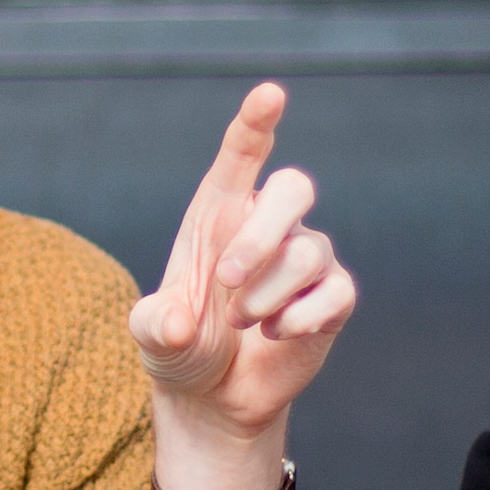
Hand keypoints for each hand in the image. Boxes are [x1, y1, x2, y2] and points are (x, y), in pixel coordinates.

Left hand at [129, 82, 356, 480]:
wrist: (213, 395)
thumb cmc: (180, 346)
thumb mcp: (153, 336)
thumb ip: (156, 325)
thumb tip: (178, 323)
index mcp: (219, 214)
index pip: (242, 154)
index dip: (257, 122)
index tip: (270, 95)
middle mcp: (266, 225)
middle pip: (294, 188)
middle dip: (262, 235)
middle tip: (227, 281)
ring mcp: (303, 258)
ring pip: (309, 250)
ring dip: (268, 294)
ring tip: (240, 321)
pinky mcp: (331, 297)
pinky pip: (335, 292)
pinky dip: (301, 318)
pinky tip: (274, 334)